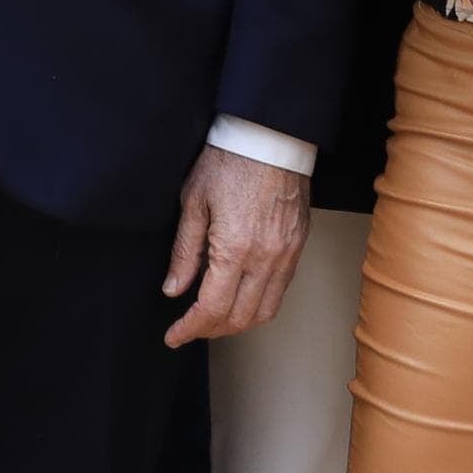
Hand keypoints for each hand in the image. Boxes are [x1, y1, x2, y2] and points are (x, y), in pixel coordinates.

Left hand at [162, 146, 310, 346]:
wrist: (270, 136)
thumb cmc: (229, 161)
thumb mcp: (193, 203)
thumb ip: (184, 252)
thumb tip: (174, 289)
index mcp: (235, 248)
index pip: (212, 308)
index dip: (190, 329)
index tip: (174, 336)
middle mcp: (266, 258)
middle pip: (241, 318)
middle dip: (211, 330)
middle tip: (189, 328)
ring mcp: (287, 254)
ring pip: (265, 311)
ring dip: (238, 323)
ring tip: (213, 318)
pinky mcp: (299, 246)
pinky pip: (281, 290)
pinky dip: (259, 304)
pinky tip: (239, 296)